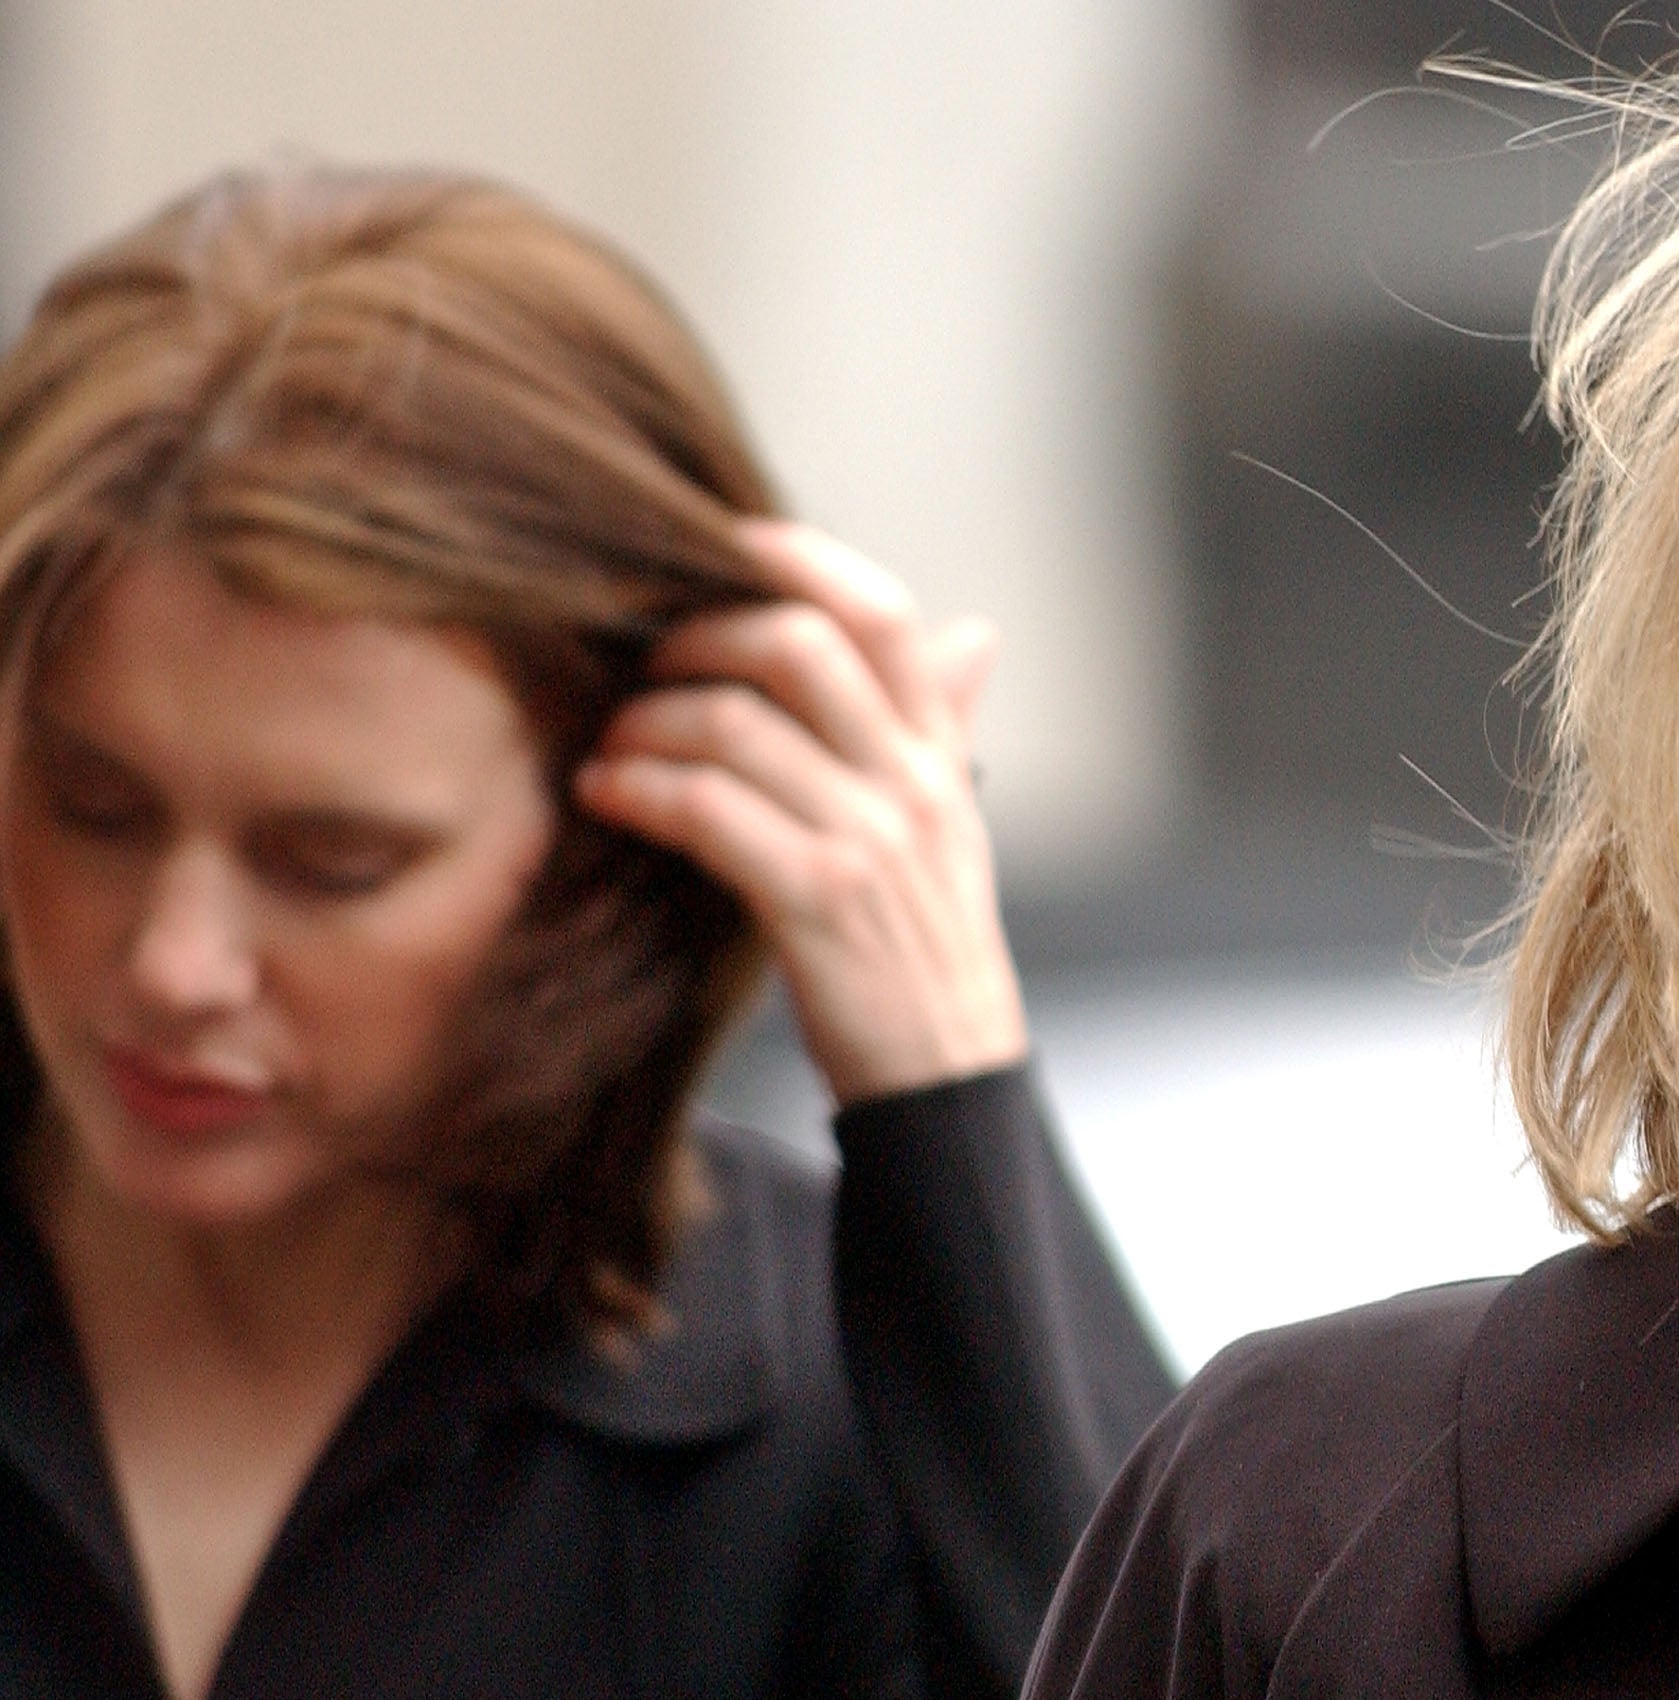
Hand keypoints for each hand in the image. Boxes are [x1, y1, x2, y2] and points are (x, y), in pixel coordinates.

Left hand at [573, 519, 1031, 1103]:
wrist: (948, 1073)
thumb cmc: (928, 944)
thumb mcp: (953, 824)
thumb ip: (941, 726)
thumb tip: (972, 633)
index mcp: (942, 753)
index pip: (886, 615)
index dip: (797, 560)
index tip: (720, 548)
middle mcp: (914, 783)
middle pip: (798, 644)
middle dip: (694, 637)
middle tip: (639, 664)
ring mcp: (870, 841)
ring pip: (735, 724)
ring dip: (646, 721)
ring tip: (609, 743)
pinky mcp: (820, 903)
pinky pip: (708, 810)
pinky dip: (639, 789)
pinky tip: (606, 794)